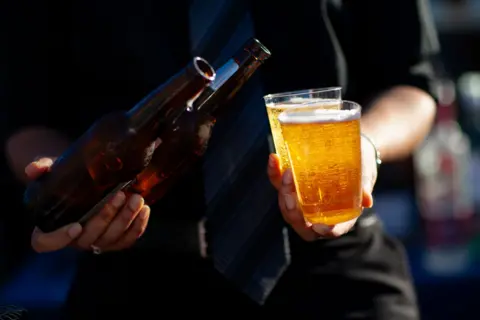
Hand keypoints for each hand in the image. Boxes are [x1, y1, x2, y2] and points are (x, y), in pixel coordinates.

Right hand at [26, 157, 150, 252]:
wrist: (90, 180)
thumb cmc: (68, 179)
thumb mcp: (54, 171)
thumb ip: (42, 169)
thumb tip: (33, 169)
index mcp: (50, 227)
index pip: (46, 243)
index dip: (59, 239)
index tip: (76, 225)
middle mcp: (73, 239)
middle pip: (89, 237)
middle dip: (106, 217)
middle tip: (120, 195)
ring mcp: (96, 242)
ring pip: (111, 238)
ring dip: (126, 219)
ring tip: (137, 198)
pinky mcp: (115, 241)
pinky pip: (127, 240)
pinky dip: (138, 227)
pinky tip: (145, 210)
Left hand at [267, 136, 376, 240]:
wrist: (351, 148)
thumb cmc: (362, 165)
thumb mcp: (366, 173)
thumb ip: (365, 185)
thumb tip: (367, 200)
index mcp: (338, 215)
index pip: (330, 230)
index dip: (325, 231)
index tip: (320, 226)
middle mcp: (317, 212)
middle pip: (300, 221)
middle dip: (292, 209)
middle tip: (292, 189)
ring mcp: (301, 200)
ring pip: (286, 205)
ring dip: (283, 191)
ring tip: (286, 172)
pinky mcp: (291, 184)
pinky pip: (278, 183)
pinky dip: (273, 172)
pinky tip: (274, 158)